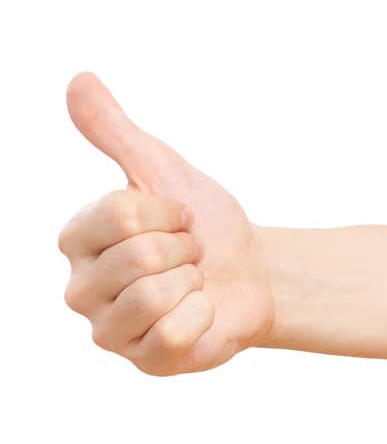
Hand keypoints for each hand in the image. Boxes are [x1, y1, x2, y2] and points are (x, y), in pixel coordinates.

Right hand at [58, 70, 274, 374]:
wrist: (252, 270)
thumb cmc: (202, 220)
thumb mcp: (162, 168)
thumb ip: (115, 130)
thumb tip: (77, 80)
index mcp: (78, 239)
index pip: (118, 213)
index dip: (164, 209)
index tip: (174, 215)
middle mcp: (80, 288)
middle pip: (138, 255)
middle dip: (182, 247)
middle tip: (186, 254)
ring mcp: (108, 331)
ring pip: (152, 295)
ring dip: (191, 280)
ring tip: (190, 282)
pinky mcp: (143, 362)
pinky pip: (174, 332)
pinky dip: (202, 314)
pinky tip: (200, 312)